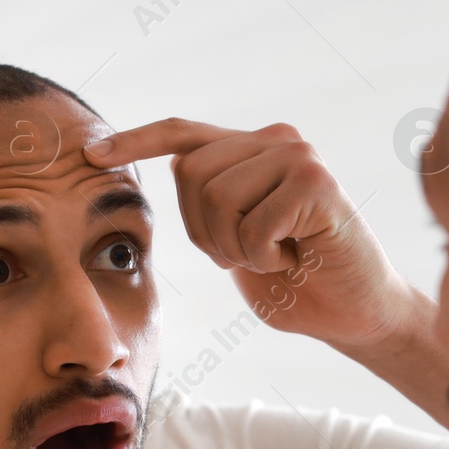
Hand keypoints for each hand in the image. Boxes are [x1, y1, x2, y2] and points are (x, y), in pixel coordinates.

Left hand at [83, 118, 412, 349]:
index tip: (91, 155)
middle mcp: (276, 141)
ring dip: (237, 247)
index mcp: (253, 150)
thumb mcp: (236, 240)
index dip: (135, 142)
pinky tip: (296, 258)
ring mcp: (299, 157)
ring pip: (217, 198)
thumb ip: (208, 205)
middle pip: (191, 174)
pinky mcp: (316, 183)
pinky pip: (252, 225)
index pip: (182, 135)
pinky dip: (264, 256)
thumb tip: (168, 173)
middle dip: (206, 232)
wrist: (356, 313)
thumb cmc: (298, 283)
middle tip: (250, 256)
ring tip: (276, 255)